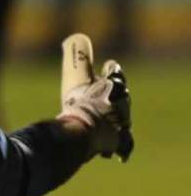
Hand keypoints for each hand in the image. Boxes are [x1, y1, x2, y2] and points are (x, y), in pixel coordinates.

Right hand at [58, 33, 133, 160]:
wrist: (86, 130)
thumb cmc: (80, 106)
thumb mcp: (77, 80)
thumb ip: (76, 62)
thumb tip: (72, 40)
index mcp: (111, 87)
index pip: (115, 74)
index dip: (112, 69)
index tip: (110, 65)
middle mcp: (120, 103)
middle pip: (122, 94)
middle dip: (118, 93)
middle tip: (115, 92)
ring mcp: (122, 121)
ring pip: (123, 117)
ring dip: (119, 118)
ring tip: (114, 121)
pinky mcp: (121, 139)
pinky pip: (124, 144)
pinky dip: (121, 148)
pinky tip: (121, 155)